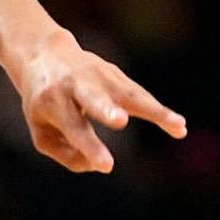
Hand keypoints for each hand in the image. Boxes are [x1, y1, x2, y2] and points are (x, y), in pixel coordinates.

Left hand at [12, 28, 186, 172]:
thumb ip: (65, 154)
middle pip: (94, 98)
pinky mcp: (113, 72)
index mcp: (52, 102)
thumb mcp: (41, 131)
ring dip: (153, 110)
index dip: (90, 147)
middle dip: (107, 109)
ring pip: (128, 93)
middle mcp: (75, 85)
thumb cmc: (43, 102)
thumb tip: (96, 165)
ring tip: (179, 126)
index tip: (106, 165)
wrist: (44, 54)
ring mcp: (96, 75)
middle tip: (120, 121)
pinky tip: (177, 125)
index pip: (74, 128)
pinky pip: (137, 94)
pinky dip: (158, 108)